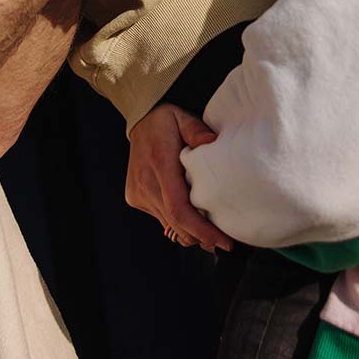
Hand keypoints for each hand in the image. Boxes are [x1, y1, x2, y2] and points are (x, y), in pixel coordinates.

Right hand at [126, 103, 232, 251]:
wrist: (140, 121)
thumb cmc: (165, 121)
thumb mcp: (183, 118)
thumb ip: (197, 131)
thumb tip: (213, 142)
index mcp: (160, 165)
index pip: (180, 209)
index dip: (202, 230)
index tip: (222, 240)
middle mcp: (146, 183)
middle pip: (176, 224)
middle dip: (202, 237)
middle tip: (224, 241)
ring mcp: (138, 193)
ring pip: (169, 226)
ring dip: (190, 232)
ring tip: (211, 232)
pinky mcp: (135, 198)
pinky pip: (161, 219)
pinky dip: (178, 222)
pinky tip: (192, 216)